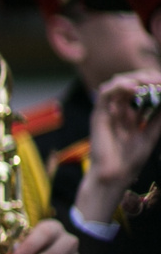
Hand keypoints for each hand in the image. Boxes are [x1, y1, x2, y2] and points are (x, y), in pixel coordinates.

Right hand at [76, 69, 160, 224]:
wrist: (115, 175)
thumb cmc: (131, 159)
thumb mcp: (152, 133)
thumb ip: (158, 117)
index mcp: (132, 114)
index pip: (143, 90)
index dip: (154, 84)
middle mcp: (119, 109)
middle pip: (132, 84)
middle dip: (148, 78)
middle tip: (160, 80)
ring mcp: (108, 111)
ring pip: (119, 83)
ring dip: (135, 79)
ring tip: (150, 81)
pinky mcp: (98, 114)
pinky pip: (106, 93)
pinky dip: (119, 86)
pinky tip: (134, 87)